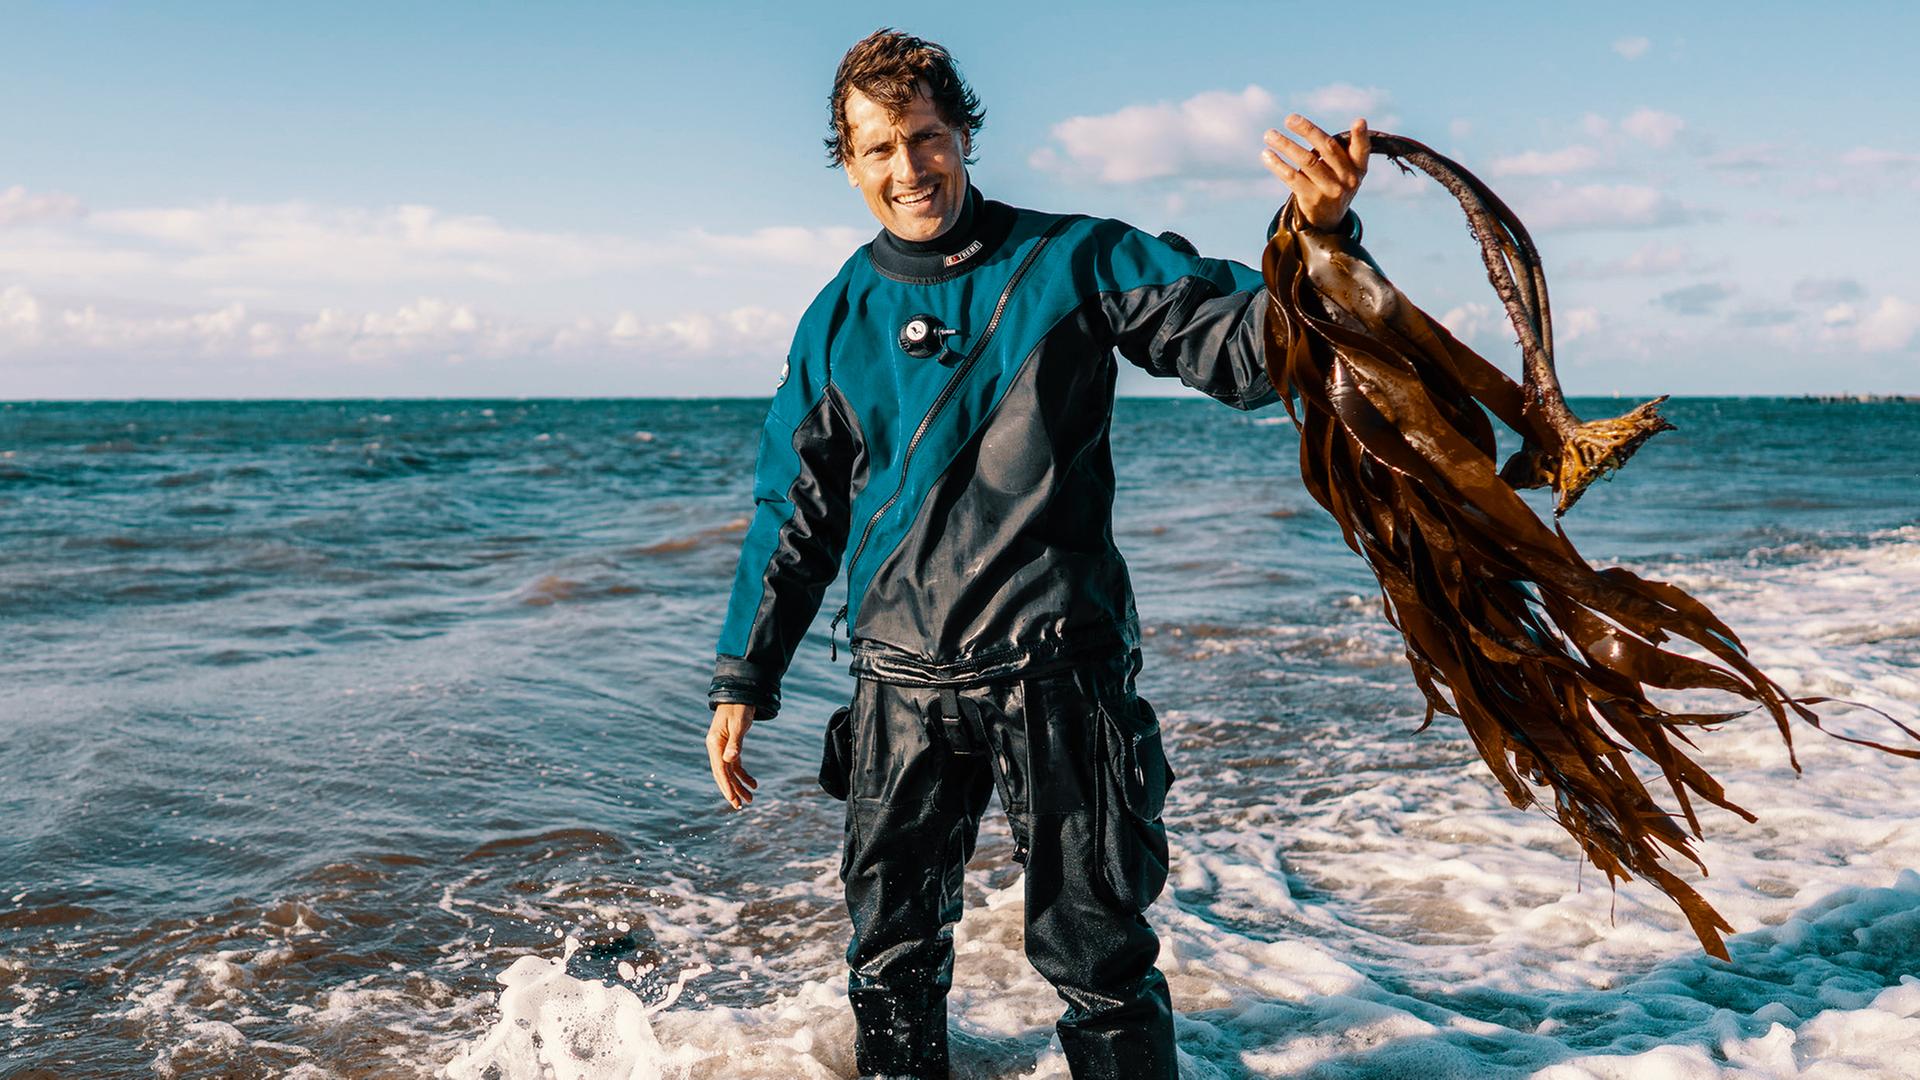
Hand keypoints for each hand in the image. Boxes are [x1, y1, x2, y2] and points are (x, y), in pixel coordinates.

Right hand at [707, 703, 757, 809]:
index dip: (726, 786)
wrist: (740, 694)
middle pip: (723, 774)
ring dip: (739, 785)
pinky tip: (753, 783)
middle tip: (741, 806)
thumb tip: (730, 760)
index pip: (720, 770)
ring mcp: (722, 748)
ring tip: (750, 799)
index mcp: (715, 744)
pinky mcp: (730, 746)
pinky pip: (735, 765)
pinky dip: (743, 775)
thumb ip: (735, 743)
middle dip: (732, 791)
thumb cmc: (739, 708)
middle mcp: (716, 748)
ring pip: (730, 772)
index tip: (733, 800)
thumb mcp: (739, 725)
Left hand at [1261, 114, 1369, 230]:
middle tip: (1289, 119)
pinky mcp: (1312, 199)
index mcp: (1358, 167)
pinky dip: (1278, 164)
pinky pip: (1292, 177)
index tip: (1359, 121)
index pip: (1362, 149)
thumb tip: (1309, 126)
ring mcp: (1330, 190)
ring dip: (1285, 145)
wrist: (1329, 219)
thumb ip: (1340, 148)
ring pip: (1306, 161)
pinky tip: (1266, 154)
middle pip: (1327, 148)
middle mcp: (1347, 179)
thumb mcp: (1346, 169)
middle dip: (1308, 130)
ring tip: (1269, 134)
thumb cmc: (1335, 182)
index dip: (1361, 135)